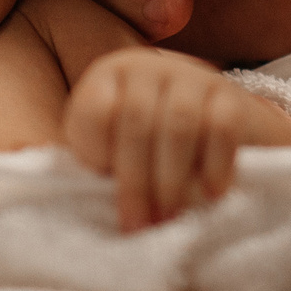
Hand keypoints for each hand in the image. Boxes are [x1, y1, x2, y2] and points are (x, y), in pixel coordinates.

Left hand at [62, 47, 290, 231]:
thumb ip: (91, 167)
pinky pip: (221, 127)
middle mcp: (147, 67)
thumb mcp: (110, 151)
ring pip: (179, 124)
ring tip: (170, 215)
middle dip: (136, 180)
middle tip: (140, 223)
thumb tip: (61, 193)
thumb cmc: (148, 152)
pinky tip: (211, 194)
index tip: (102, 184)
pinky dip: (215, 165)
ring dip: (173, 178)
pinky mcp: (229, 93)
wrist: (214, 130)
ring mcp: (191, 76)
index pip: (96, 110)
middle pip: (136, 121)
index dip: (97, 152)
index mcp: (107, 78)